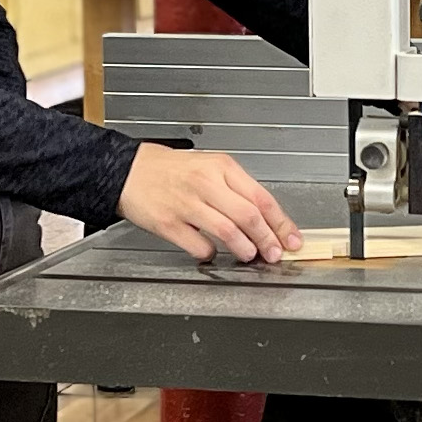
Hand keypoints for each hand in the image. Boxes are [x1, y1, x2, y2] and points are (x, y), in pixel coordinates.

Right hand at [117, 143, 302, 263]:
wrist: (130, 170)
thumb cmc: (172, 170)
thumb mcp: (210, 167)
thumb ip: (237, 190)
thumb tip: (267, 219)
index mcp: (222, 167)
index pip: (262, 198)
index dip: (281, 223)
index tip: (291, 239)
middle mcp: (206, 183)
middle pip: (249, 216)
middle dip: (268, 240)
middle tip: (275, 253)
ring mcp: (187, 204)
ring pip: (228, 231)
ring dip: (245, 249)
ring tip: (249, 254)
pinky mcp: (168, 223)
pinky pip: (199, 245)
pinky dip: (210, 253)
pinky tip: (212, 252)